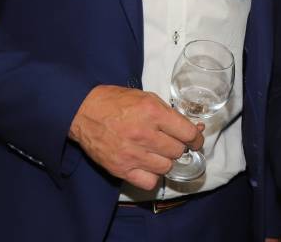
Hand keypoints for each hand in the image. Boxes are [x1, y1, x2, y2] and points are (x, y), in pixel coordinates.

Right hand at [68, 85, 203, 189]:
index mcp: (152, 112)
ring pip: (166, 167)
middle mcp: (143, 134)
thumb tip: (196, 129)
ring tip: (156, 152)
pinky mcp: (121, 169)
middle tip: (169, 142)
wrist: (83, 111)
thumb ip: (171, 115)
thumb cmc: (116, 102)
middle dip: (178, 147)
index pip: (187, 133)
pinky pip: (149, 182)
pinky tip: (147, 165)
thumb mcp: (147, 98)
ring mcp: (132, 154)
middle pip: (178, 152)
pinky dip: (152, 176)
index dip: (196, 138)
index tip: (195, 140)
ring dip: (165, 160)